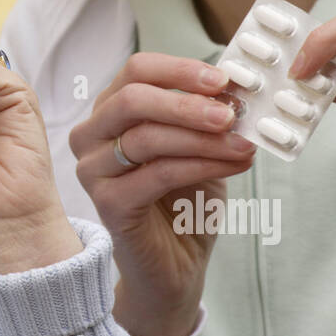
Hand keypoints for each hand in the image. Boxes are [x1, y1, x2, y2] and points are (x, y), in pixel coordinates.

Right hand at [68, 53, 254, 335]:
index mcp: (110, 111)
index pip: (135, 71)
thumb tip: (237, 89)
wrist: (175, 266)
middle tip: (231, 113)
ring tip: (244, 145)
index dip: (179, 70)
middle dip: (186, 102)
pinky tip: (233, 165)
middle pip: (132, 99)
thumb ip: (207, 118)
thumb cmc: (184, 202)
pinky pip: (157, 173)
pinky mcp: (107, 203)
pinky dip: (200, 165)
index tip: (223, 79)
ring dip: (202, 138)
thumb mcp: (199, 147)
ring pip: (146, 137)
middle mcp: (91, 135)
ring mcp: (93, 170)